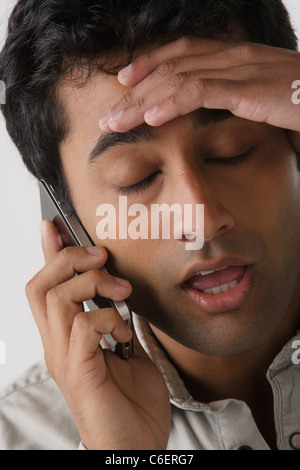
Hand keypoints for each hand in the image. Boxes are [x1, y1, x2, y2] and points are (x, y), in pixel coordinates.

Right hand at [26, 220, 169, 449]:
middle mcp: (57, 345)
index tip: (54, 227)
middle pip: (41, 285)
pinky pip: (83, 326)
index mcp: (66, 336)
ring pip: (56, 298)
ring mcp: (65, 359)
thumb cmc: (132, 401)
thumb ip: (115, 319)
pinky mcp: (79, 372)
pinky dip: (106, 317)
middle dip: (69, 258)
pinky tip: (122, 330)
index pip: (46, 286)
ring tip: (121, 291)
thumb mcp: (125, 346)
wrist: (137, 446)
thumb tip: (117, 289)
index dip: (48, 253)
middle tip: (101, 257)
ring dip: (92, 283)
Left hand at [99, 37, 299, 150]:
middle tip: (109, 113)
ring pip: (177, 79)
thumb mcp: (267, 95)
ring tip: (116, 121)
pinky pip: (200, 92)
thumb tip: (225, 114)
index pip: (183, 52)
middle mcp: (233, 56)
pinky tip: (151, 118)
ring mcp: (240, 69)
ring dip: (142, 102)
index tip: (125, 82)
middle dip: (135, 91)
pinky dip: (171, 104)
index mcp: (236, 56)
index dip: (149, 65)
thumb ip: (242, 99)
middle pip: (171, 66)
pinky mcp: (248, 88)